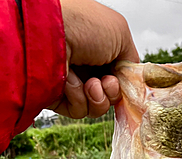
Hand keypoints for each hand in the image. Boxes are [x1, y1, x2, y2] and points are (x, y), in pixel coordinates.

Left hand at [49, 0, 138, 118]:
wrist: (50, 32)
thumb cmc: (84, 25)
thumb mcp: (121, 33)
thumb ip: (131, 61)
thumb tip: (129, 81)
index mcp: (100, 51)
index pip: (119, 77)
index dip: (124, 83)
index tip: (123, 80)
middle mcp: (86, 67)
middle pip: (111, 96)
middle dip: (113, 93)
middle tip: (106, 82)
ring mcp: (72, 84)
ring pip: (97, 107)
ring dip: (98, 98)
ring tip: (89, 84)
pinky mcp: (58, 98)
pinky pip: (79, 111)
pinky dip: (78, 98)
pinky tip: (70, 81)